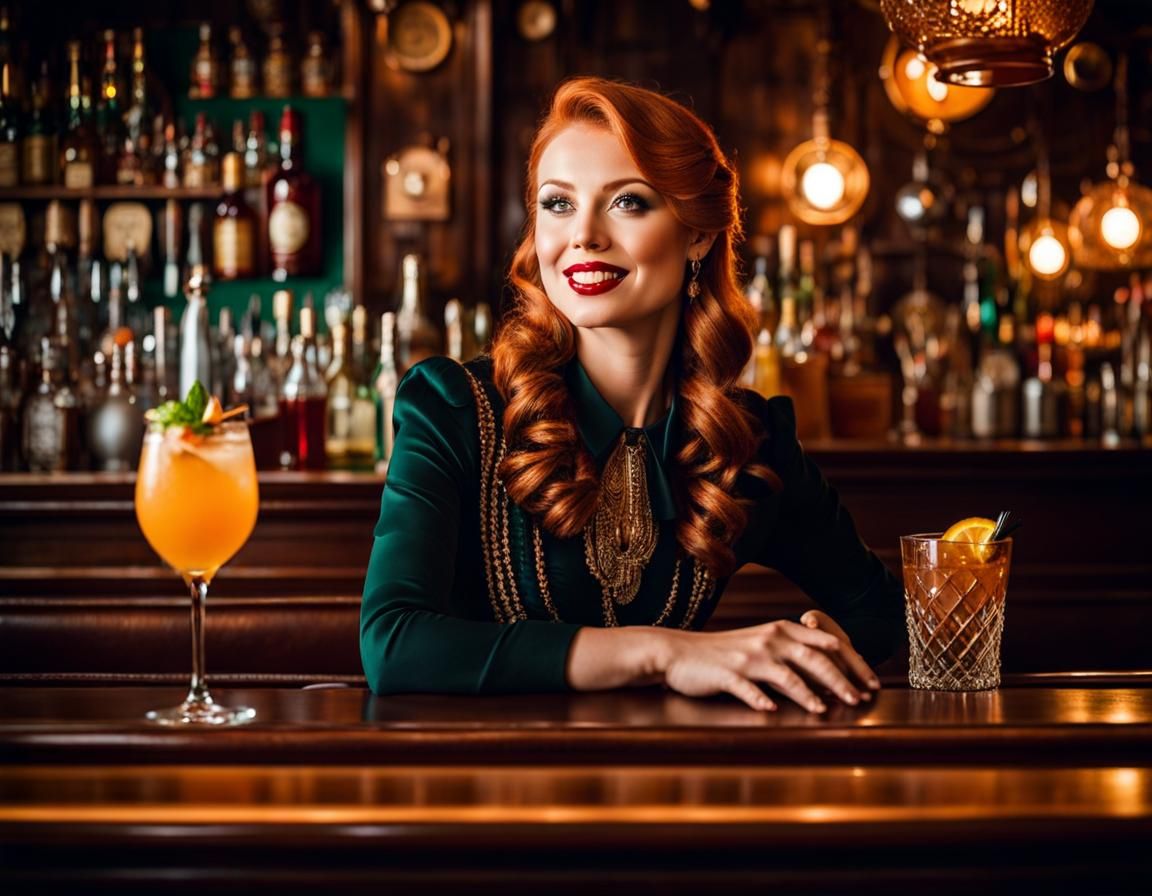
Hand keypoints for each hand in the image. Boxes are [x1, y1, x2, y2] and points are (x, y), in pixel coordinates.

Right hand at [657, 619, 879, 713]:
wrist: (679, 652)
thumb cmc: (725, 653)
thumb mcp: (762, 646)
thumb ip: (793, 656)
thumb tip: (830, 679)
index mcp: (782, 630)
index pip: (828, 644)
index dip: (854, 663)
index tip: (872, 682)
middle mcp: (770, 640)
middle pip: (815, 659)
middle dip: (842, 680)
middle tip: (860, 699)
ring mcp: (749, 657)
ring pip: (787, 676)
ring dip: (810, 694)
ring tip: (826, 710)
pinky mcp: (728, 674)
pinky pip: (750, 689)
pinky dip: (762, 701)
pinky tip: (773, 712)